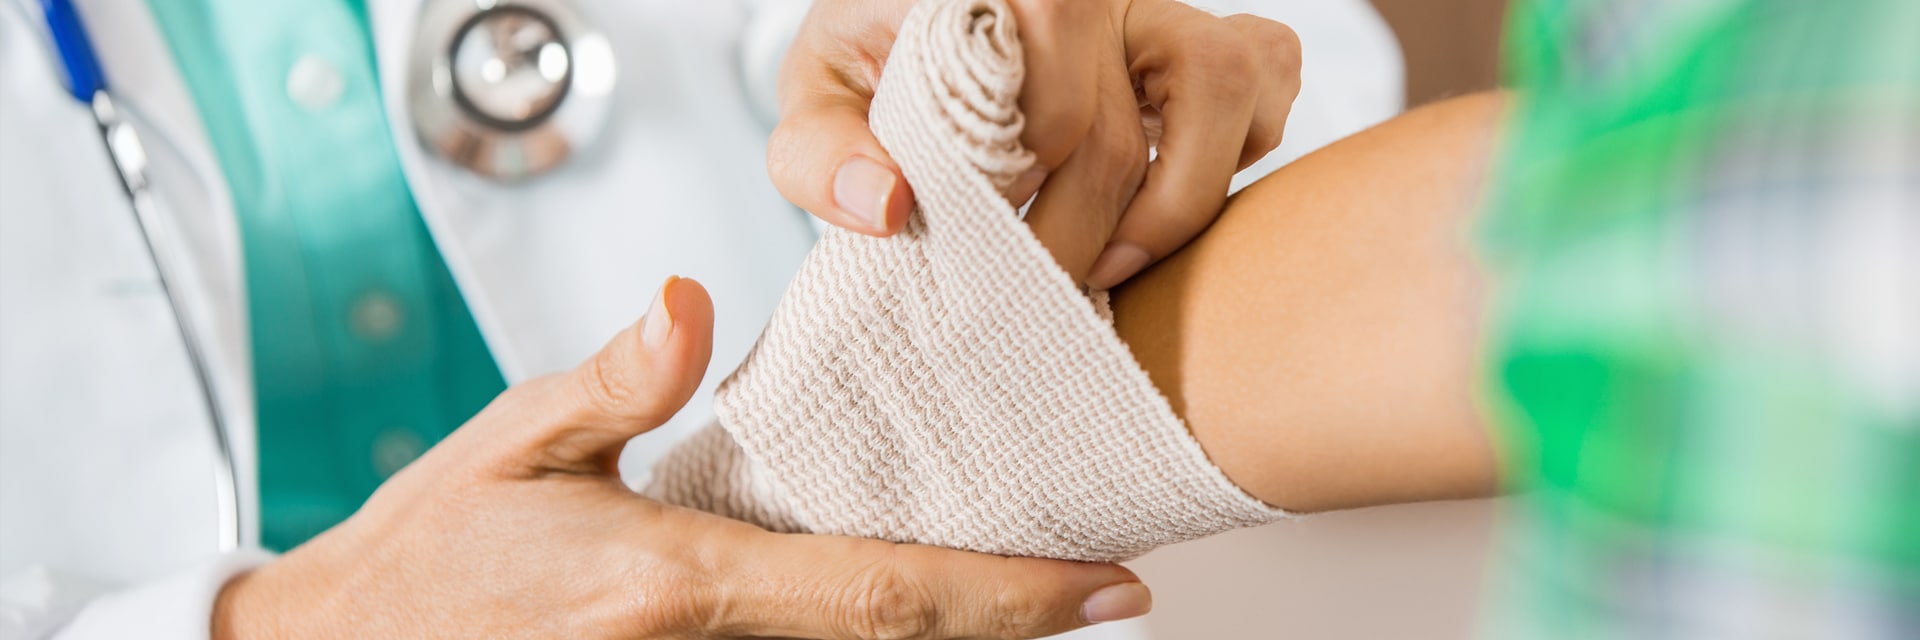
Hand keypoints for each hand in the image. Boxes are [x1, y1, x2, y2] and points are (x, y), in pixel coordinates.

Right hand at [213, 277, 1149, 638]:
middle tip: (1111, 593)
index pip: (881, 590)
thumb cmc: (430, 555)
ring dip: (957, 635)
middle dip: (1014, 623)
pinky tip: (922, 617)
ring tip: (1046, 602)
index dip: (1008, 596)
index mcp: (676, 580)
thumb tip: (694, 304)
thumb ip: (615, 381)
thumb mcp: (513, 444)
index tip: (1105, 586)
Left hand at [769, 0, 1301, 288]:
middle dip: (1074, 240)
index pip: (1041, 109)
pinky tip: (1164, 192)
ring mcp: (1155, 1)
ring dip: (1172, 203)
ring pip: (1223, 82)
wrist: (915, 26)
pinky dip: (1240, 146)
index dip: (1017, 205)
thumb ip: (821, 156)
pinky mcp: (1203, 29)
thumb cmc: (877, 63)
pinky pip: (1268, 72)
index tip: (977, 249)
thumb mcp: (819, 97)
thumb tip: (889, 210)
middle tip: (1030, 296)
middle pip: (1115, 134)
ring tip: (1110, 261)